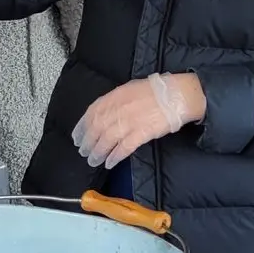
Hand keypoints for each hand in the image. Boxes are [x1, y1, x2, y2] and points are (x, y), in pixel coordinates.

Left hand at [73, 72, 206, 168]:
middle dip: (88, 142)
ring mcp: (129, 121)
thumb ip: (115, 101)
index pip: (92, 113)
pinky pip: (124, 148)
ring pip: (106, 140)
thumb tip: (103, 113)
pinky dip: (115, 156)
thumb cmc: (155, 90)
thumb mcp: (130, 88)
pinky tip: (110, 163)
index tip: (76, 136)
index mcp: (114, 96)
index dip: (82, 127)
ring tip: (94, 160)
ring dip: (98, 152)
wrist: (177, 95)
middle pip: (96, 128)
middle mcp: (118, 109)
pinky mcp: (141, 133)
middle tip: (83, 152)